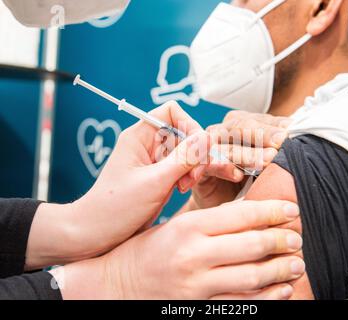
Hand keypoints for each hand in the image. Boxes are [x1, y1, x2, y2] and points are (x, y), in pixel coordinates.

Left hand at [26, 101, 210, 268]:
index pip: (172, 112)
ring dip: (192, 167)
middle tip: (192, 176)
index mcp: (139, 136)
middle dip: (194, 153)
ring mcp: (155, 161)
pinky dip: (188, 176)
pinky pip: (182, 167)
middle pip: (184, 133)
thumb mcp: (154, 182)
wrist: (97, 233)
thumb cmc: (115, 207)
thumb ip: (183, 159)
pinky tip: (181, 190)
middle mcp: (148, 144)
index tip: (197, 148)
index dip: (189, 125)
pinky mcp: (160, 176)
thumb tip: (206, 137)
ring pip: (187, 152)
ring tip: (184, 187)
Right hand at [51, 200, 304, 299]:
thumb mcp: (176, 223)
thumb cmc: (148, 248)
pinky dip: (266, 297)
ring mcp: (196, 285)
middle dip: (281, 241)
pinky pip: (240, 304)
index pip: (241, 215)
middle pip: (251, 245)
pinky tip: (281, 289)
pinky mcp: (197, 307)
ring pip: (251, 277)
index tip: (291, 210)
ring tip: (296, 264)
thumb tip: (251, 212)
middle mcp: (193, 254)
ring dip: (279, 270)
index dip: (272, 211)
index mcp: (189, 226)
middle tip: (297, 238)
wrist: (117, 283)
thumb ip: (211, 219)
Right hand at [184, 110, 291, 210]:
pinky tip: (237, 176)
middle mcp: (223, 131)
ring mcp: (208, 148)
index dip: (276, 125)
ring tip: (266, 161)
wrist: (223, 206)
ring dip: (247, 153)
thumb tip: (305, 138)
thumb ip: (279, 149)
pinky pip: (208, 165)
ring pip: (227, 146)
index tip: (293, 132)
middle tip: (281, 142)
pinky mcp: (198, 168)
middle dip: (263, 135)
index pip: (259, 120)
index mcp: (242, 124)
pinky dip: (223, 168)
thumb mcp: (267, 164)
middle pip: (241, 127)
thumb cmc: (249, 182)